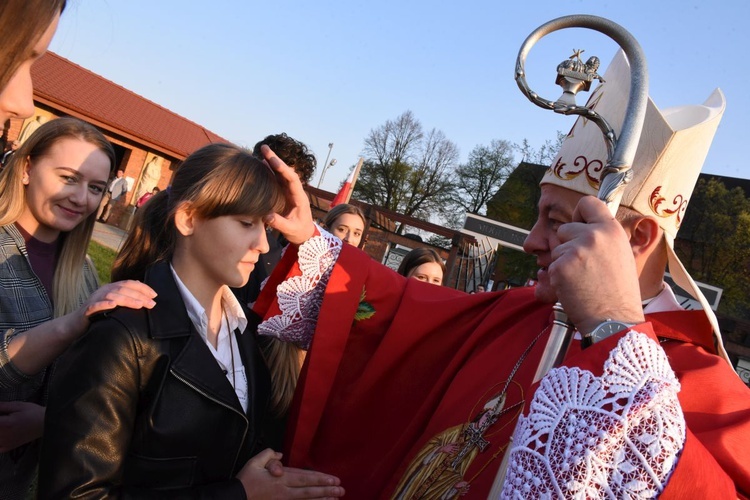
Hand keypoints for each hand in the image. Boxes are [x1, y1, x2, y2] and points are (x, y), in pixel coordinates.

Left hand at [0, 401, 44, 451]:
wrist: (46, 424)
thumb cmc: (34, 413)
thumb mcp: (18, 405)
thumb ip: (2, 406)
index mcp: (6, 424)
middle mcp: (4, 436)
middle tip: (1, 419)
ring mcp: (6, 443)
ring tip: (2, 424)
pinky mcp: (9, 447)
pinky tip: (1, 435)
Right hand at [66, 280, 157, 338]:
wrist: (75, 325)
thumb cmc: (97, 315)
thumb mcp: (113, 304)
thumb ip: (125, 296)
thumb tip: (140, 288)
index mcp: (110, 288)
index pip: (129, 283)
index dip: (143, 287)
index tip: (155, 295)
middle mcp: (103, 291)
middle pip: (123, 289)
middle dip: (139, 295)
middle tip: (152, 303)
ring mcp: (94, 299)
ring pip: (112, 295)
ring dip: (127, 299)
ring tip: (139, 305)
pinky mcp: (86, 310)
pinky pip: (95, 305)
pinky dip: (104, 304)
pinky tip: (113, 305)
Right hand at [237, 448, 344, 498]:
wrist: (236, 498)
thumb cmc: (245, 479)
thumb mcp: (255, 462)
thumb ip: (269, 455)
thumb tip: (281, 456)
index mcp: (280, 478)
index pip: (305, 478)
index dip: (320, 478)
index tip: (333, 479)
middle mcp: (284, 491)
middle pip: (309, 491)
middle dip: (326, 490)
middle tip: (341, 490)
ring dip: (322, 499)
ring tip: (336, 498)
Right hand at [260, 145, 315, 244]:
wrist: (304, 234)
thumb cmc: (299, 232)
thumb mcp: (290, 229)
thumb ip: (280, 223)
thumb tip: (267, 215)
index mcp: (300, 197)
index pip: (292, 180)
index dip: (283, 169)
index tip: (273, 161)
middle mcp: (295, 191)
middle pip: (286, 172)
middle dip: (275, 159)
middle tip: (264, 147)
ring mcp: (290, 191)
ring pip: (281, 173)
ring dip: (272, 162)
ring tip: (262, 151)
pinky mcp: (284, 193)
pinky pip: (278, 179)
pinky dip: (270, 170)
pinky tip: (262, 163)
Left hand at [549, 196, 644, 333]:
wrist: (613, 320)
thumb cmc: (618, 292)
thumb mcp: (621, 254)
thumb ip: (603, 237)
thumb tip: (586, 225)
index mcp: (611, 230)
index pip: (588, 203)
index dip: (581, 213)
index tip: (580, 223)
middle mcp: (593, 236)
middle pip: (566, 228)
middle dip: (570, 244)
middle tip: (586, 266)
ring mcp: (575, 250)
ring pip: (557, 249)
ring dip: (564, 262)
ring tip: (583, 280)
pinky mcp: (560, 267)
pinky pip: (552, 266)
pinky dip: (559, 277)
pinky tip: (574, 288)